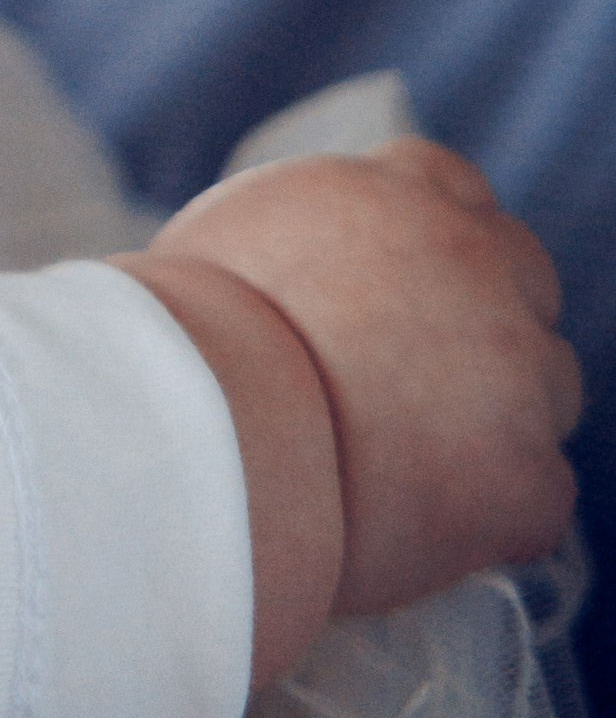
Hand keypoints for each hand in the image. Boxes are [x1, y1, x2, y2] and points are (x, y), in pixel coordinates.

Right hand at [145, 142, 579, 637]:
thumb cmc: (172, 349)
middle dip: (479, 330)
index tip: (400, 290)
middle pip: (523, 281)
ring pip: (545, 393)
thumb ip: (297, 244)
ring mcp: (518, 370)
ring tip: (402, 470)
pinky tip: (415, 530)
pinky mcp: (526, 477)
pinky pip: (534, 501)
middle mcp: (475, 259)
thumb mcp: (225, 244)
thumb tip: (302, 275)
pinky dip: (488, 520)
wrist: (191, 441)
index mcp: (395, 194)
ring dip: (494, 422)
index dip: (429, 247)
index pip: (450, 187)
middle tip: (408, 389)